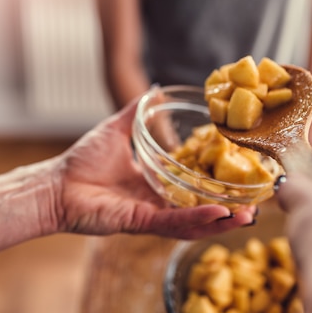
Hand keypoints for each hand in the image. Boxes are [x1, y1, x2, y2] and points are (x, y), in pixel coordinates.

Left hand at [53, 99, 255, 238]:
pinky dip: (197, 219)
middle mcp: (157, 203)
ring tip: (248, 215)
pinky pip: (173, 224)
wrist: (56, 184)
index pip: (193, 186)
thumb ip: (137, 112)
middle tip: (256, 204)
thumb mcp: (116, 130)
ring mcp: (150, 215)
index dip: (217, 184)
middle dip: (228, 210)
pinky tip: (220, 214)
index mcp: (154, 184)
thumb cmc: (82, 161)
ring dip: (221, 220)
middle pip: (200, 210)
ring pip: (192, 223)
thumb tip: (155, 88)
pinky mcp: (139, 222)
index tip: (241, 176)